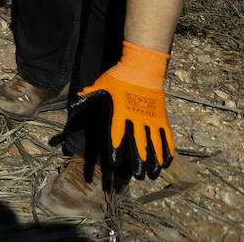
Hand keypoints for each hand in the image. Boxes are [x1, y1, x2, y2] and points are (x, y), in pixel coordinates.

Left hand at [59, 41, 171, 178]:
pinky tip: (167, 161)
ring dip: (154, 160)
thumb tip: (76, 99)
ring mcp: (151, 118)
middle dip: (138, 161)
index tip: (114, 162)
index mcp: (121, 112)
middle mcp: (137, 118)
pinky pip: (166, 136)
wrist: (142, 67)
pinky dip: (167, 149)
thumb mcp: (102, 84)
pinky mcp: (161, 116)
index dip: (115, 148)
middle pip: (138, 144)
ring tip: (152, 174)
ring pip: (154, 143)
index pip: (117, 134)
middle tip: (137, 176)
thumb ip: (90, 94)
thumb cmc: (120, 75)